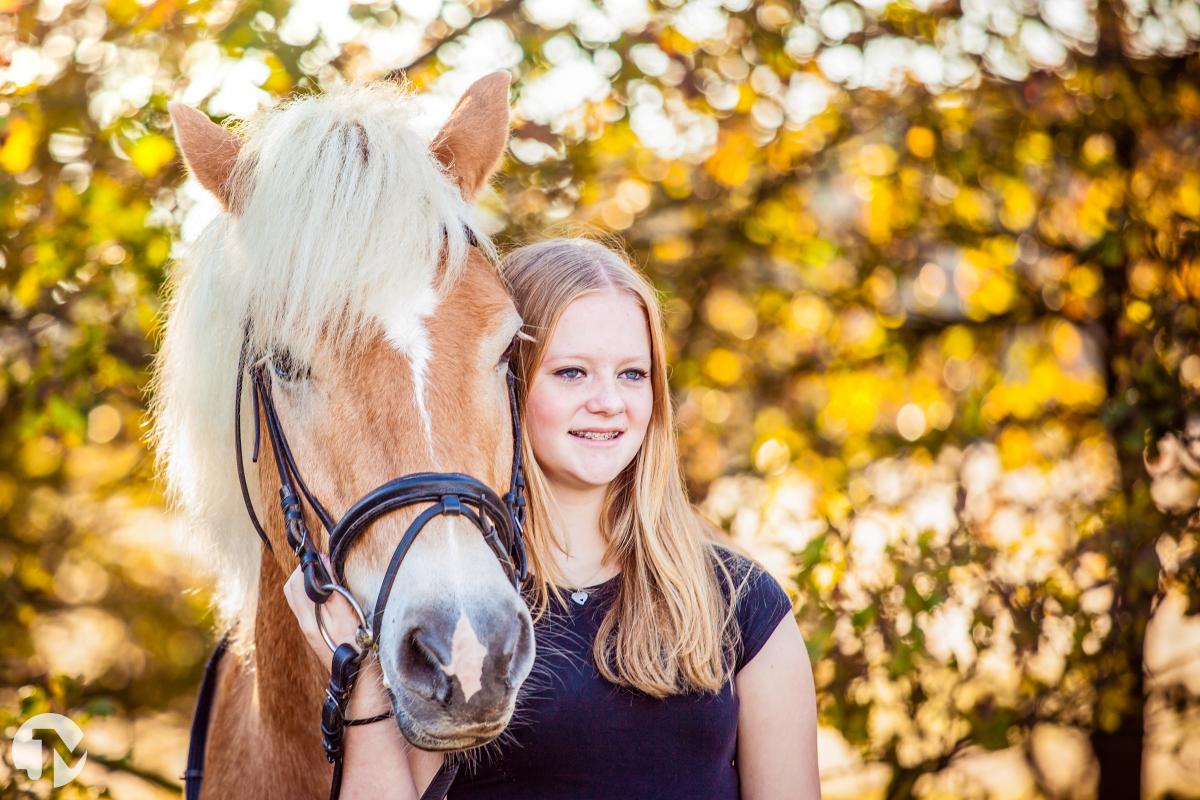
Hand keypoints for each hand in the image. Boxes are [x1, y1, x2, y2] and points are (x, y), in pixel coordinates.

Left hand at [282, 557, 390, 717]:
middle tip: (327, 566)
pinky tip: (334, 597)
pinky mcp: (319, 635)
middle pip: (293, 589)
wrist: (361, 685)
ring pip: (300, 599)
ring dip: (311, 585)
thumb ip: (333, 593)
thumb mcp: (349, 618)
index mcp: (309, 619)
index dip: (309, 566)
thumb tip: (322, 567)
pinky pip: (310, 608)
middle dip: (306, 573)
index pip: (296, 583)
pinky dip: (317, 596)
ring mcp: (311, 631)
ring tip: (331, 579)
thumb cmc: (359, 651)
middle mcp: (305, 625)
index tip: (327, 558)